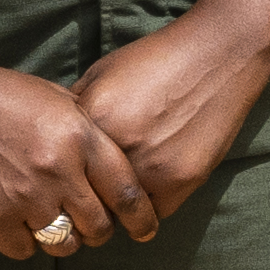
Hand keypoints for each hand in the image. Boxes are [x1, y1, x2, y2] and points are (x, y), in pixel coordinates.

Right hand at [0, 56, 147, 262]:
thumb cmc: (0, 94)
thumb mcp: (56, 99)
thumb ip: (88, 132)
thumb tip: (116, 167)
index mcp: (78, 136)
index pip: (127, 192)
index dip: (142, 218)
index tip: (145, 229)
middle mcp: (56, 170)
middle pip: (98, 226)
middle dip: (99, 230)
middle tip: (91, 224)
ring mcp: (23, 197)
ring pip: (64, 243)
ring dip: (64, 238)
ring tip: (53, 220)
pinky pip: (24, 249)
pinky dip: (25, 240)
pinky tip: (19, 220)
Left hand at [73, 9, 269, 238]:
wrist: (216, 56)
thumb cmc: (155, 60)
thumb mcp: (102, 73)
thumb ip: (76, 108)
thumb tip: (54, 139)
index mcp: (92, 120)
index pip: (64, 169)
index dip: (67, 176)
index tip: (71, 180)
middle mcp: (118, 148)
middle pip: (90, 196)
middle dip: (91, 196)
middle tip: (96, 194)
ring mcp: (151, 168)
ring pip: (122, 213)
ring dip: (121, 207)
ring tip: (125, 193)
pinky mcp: (182, 182)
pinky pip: (155, 212)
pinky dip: (152, 204)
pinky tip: (154, 184)